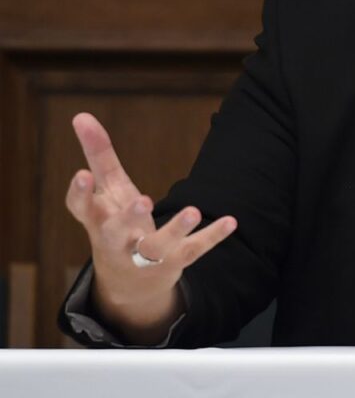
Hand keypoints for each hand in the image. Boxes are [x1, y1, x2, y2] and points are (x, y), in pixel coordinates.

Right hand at [64, 113, 236, 342]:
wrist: (129, 282)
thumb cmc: (114, 223)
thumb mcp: (107, 190)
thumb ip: (98, 154)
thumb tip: (81, 115)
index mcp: (98, 219)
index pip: (81, 208)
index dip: (80, 193)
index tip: (82, 174)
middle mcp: (118, 239)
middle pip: (117, 232)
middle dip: (129, 217)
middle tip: (143, 200)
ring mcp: (146, 254)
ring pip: (158, 245)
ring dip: (175, 229)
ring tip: (192, 211)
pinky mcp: (174, 260)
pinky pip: (194, 250)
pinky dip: (212, 236)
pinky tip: (231, 221)